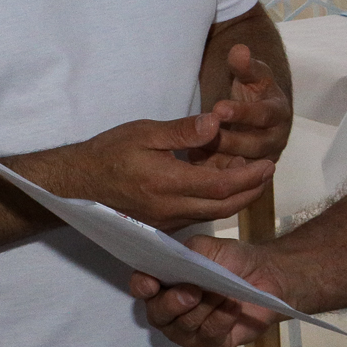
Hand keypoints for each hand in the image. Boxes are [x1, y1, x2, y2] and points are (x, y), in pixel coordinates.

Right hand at [16, 112, 272, 231]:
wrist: (78, 182)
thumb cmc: (110, 152)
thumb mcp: (145, 132)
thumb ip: (183, 131)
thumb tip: (217, 123)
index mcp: (167, 183)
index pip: (221, 185)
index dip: (249, 177)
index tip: (269, 163)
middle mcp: (169, 208)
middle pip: (224, 206)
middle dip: (251, 190)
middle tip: (268, 171)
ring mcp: (166, 220)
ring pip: (213, 214)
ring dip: (237, 198)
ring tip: (252, 175)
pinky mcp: (161, 224)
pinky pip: (198, 215)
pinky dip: (218, 202)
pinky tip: (223, 184)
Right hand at [130, 234, 290, 346]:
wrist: (267, 274)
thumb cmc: (233, 259)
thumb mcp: (208, 247)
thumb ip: (188, 252)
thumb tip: (174, 263)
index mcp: (164, 284)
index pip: (142, 287)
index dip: (142, 286)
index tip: (152, 284)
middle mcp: (170, 311)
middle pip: (158, 315)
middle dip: (174, 304)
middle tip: (194, 292)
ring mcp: (189, 330)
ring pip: (184, 327)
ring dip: (206, 308)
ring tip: (224, 293)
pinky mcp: (212, 342)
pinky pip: (209, 336)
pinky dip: (222, 319)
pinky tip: (234, 306)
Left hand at [202, 44, 291, 165]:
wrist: (259, 115)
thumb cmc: (254, 92)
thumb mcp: (252, 76)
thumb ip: (245, 65)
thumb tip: (239, 49)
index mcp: (279, 113)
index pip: (264, 115)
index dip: (242, 112)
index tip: (218, 107)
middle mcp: (277, 138)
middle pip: (256, 145)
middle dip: (229, 140)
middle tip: (202, 136)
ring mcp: (265, 158)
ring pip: (245, 165)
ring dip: (221, 159)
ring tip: (194, 151)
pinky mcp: (253, 173)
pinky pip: (236, 177)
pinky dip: (216, 172)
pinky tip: (195, 163)